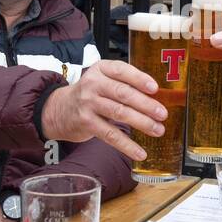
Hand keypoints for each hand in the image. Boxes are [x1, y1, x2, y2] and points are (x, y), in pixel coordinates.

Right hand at [39, 60, 166, 160]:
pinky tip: (140, 152)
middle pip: (123, 94)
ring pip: (119, 113)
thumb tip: (157, 97)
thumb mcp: (103, 80)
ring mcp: (88, 103)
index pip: (122, 71)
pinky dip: (127, 145)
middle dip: (145, 104)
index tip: (155, 88)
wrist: (59, 109)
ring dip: (141, 123)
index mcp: (101, 69)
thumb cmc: (91, 93)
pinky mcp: (86, 123)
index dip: (139, 79)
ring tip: (158, 130)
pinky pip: (110, 134)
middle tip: (162, 114)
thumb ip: (125, 83)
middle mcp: (93, 84)